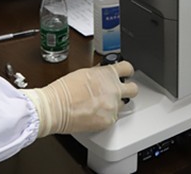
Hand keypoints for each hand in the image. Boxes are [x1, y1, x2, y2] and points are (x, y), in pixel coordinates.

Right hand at [21, 61, 137, 136]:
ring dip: (115, 104)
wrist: (56, 107)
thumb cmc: (64, 90)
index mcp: (108, 74)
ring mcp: (113, 106)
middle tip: (121, 91)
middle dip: (128, 90)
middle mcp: (114, 89)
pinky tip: (95, 114)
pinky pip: (113, 118)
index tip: (126, 74)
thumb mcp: (84, 73)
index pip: (128, 68)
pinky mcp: (109, 121)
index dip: (127, 72)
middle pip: (134, 89)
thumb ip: (98, 74)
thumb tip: (102, 76)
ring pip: (123, 105)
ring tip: (102, 105)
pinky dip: (106, 116)